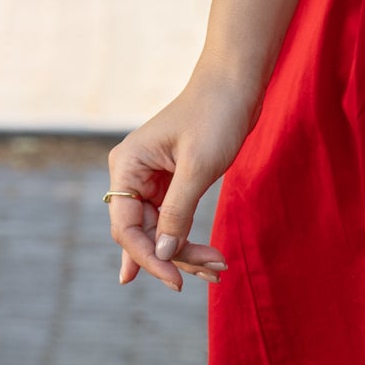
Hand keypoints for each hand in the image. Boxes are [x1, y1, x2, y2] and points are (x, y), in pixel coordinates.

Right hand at [108, 65, 255, 291]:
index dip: (149, 258)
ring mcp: (150, 178)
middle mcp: (132, 173)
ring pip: (159, 230)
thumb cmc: (216, 115)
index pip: (127, 228)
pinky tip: (203, 260)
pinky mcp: (170, 180)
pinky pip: (172, 219)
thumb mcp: (198, 168)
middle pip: (143, 233)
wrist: (236, 82)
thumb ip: (177, 213)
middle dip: (175, 256)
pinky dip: (188, 238)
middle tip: (213, 273)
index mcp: (127, 165)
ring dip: (184, 251)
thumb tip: (162, 254)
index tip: (177, 281)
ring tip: (217, 269)